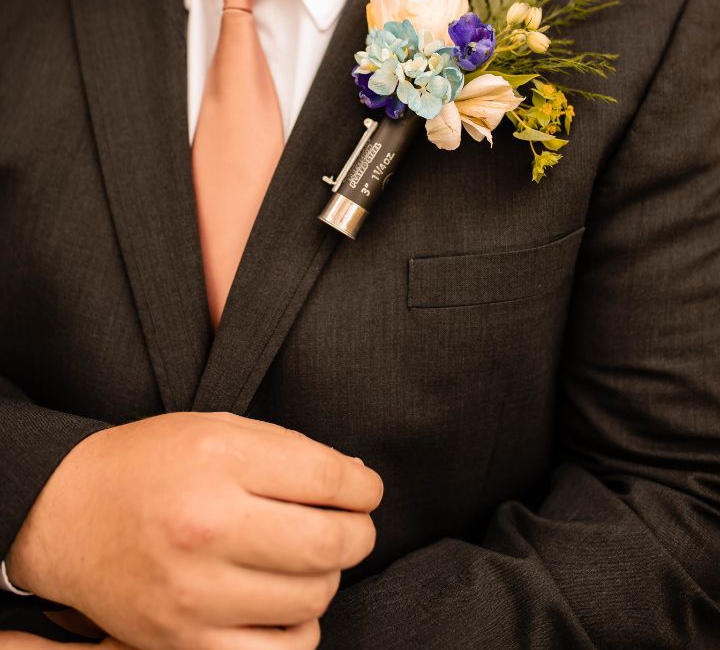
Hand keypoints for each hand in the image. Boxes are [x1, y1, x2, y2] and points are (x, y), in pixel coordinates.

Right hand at [6, 412, 382, 649]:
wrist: (69, 516)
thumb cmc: (150, 465)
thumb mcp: (215, 430)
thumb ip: (289, 450)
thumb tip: (356, 481)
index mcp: (218, 459)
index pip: (327, 478)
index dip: (363, 486)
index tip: (365, 489)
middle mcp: (207, 525)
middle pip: (330, 544)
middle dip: (359, 533)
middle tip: (352, 524)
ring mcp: (195, 593)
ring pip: (313, 599)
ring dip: (326, 577)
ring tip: (305, 557)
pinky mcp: (184, 643)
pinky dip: (299, 628)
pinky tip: (284, 601)